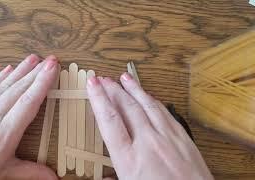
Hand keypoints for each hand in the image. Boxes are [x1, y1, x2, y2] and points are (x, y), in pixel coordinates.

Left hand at [0, 54, 58, 179]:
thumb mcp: (4, 174)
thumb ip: (32, 172)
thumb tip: (53, 178)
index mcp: (3, 135)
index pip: (28, 102)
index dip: (42, 83)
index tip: (51, 68)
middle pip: (18, 89)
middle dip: (37, 72)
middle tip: (50, 60)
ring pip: (4, 85)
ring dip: (20, 70)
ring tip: (33, 59)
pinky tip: (8, 69)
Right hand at [87, 73, 213, 179]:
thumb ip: (113, 178)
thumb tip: (103, 177)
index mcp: (129, 160)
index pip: (109, 120)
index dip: (98, 99)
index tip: (92, 84)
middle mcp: (148, 144)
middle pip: (127, 107)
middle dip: (113, 90)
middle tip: (103, 78)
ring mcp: (168, 138)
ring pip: (148, 104)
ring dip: (134, 89)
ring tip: (124, 78)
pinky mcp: (183, 137)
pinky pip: (165, 112)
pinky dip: (154, 100)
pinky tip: (149, 95)